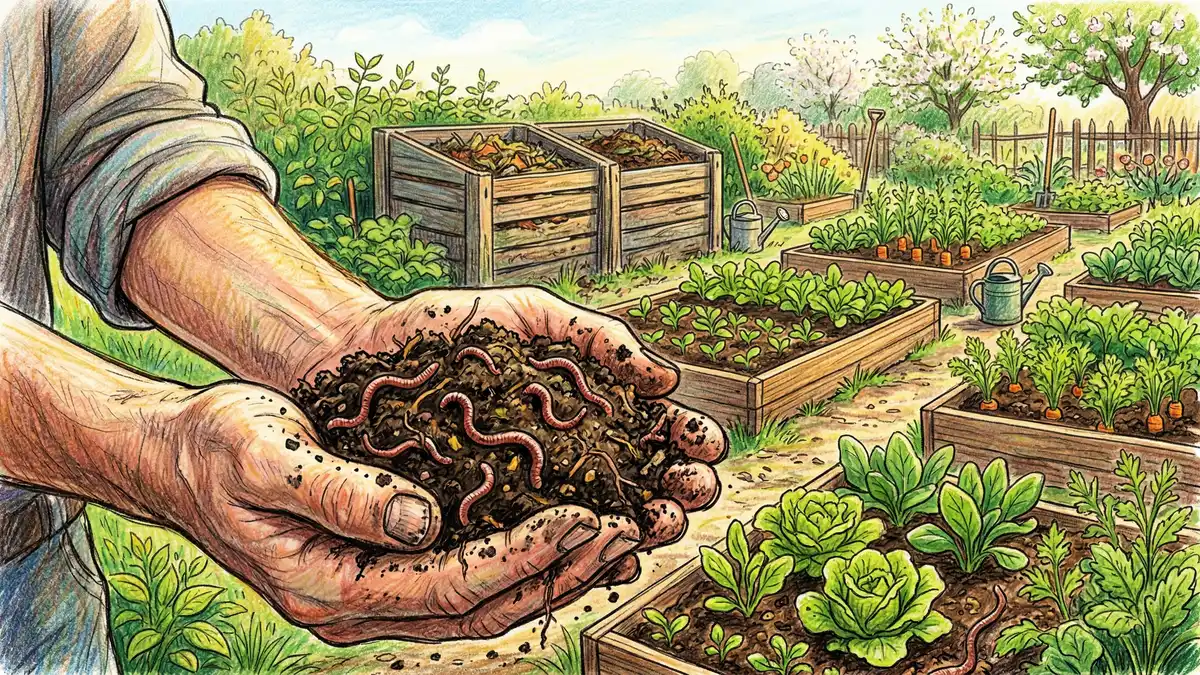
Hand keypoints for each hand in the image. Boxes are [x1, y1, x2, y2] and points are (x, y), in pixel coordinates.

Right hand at [159, 382, 645, 642]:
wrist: (178, 459)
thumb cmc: (216, 449)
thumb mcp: (268, 458)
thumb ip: (342, 494)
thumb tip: (421, 522)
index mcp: (330, 587)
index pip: (451, 584)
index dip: (525, 554)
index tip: (585, 518)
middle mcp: (358, 606)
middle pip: (481, 608)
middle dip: (558, 572)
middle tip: (624, 531)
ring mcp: (373, 596)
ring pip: (481, 604)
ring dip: (551, 573)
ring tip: (615, 537)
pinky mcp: (383, 572)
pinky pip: (466, 581)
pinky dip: (521, 561)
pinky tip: (562, 534)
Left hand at [298, 286, 726, 545]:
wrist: (355, 351)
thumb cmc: (449, 329)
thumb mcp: (529, 316)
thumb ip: (595, 336)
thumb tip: (665, 379)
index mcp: (587, 410)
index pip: (654, 432)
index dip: (687, 441)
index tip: (706, 444)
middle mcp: (566, 458)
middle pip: (639, 484)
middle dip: (677, 491)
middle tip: (691, 491)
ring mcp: (527, 495)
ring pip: (598, 524)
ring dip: (640, 531)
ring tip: (658, 524)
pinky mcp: (484, 524)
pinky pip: (535, 549)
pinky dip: (576, 560)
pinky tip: (602, 560)